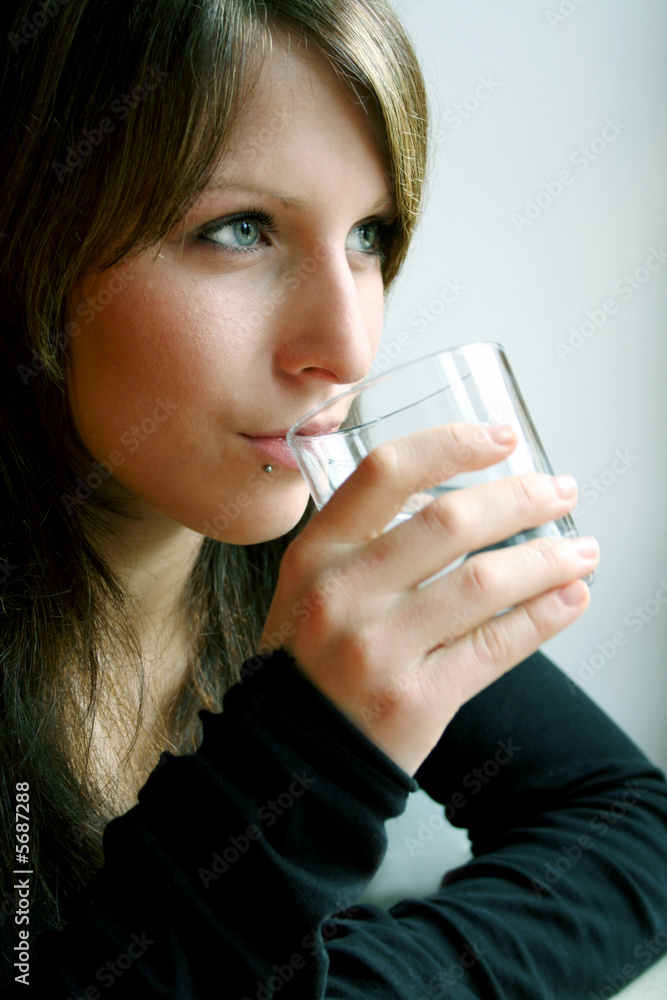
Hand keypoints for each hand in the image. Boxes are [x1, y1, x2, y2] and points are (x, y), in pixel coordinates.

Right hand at [260, 423, 598, 775]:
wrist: (297, 750)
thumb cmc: (314, 656)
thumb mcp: (314, 584)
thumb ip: (370, 537)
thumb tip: (468, 500)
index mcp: (318, 552)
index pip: (386, 472)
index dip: (452, 444)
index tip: (503, 437)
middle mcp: (344, 592)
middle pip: (449, 522)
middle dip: (521, 499)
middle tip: (559, 492)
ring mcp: (378, 648)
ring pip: (483, 582)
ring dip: (547, 558)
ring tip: (582, 550)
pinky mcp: (415, 699)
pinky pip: (496, 645)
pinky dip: (544, 616)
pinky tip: (570, 598)